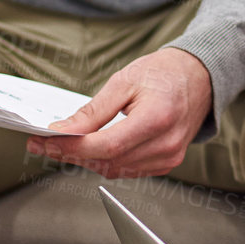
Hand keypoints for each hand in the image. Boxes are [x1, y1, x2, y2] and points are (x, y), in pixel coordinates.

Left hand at [25, 47, 211, 177]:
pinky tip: (92, 149)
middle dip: (71, 153)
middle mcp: (167, 143)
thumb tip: (62, 131)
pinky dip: (106, 161)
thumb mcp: (125, 80)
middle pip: (108, 160)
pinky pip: (128, 170)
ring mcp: (170, 157)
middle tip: (44, 142)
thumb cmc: (165, 73)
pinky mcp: (167, 162)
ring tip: (64, 144)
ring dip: (86, 159)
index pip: (107, 145)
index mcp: (158, 118)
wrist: (200, 77)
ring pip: (115, 169)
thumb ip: (94, 110)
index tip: (45, 141)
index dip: (71, 147)